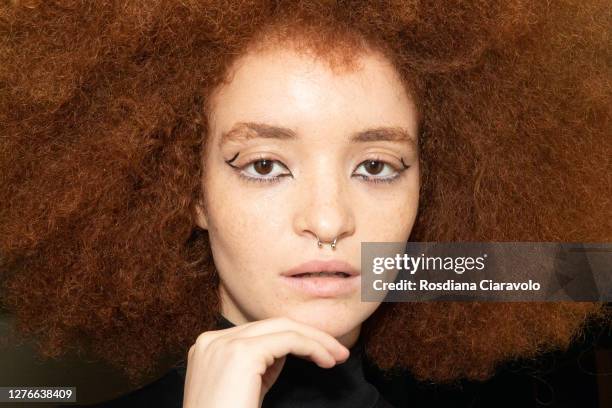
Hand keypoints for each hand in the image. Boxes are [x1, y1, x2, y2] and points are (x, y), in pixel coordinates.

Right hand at [182, 316, 349, 407]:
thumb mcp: (245, 388)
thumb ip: (260, 365)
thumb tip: (286, 350)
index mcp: (210, 346)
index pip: (260, 330)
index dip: (294, 337)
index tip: (320, 352)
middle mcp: (213, 339)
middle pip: (272, 324)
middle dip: (310, 335)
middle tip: (337, 352)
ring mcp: (225, 344)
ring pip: (283, 327)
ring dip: (316, 340)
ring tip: (337, 356)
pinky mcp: (242, 353)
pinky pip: (289, 340)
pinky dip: (312, 347)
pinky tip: (325, 360)